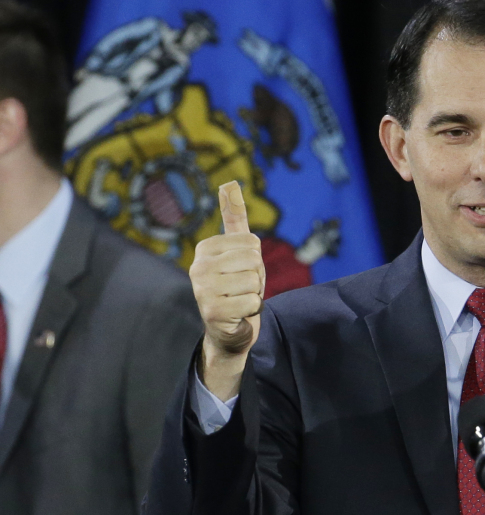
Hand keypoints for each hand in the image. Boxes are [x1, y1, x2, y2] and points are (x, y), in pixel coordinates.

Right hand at [189, 181, 265, 397]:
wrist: (229, 330)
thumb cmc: (236, 286)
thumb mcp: (238, 251)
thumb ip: (234, 217)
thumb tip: (230, 184)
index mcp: (205, 248)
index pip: (252, 242)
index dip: (256, 260)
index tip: (242, 272)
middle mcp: (198, 267)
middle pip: (254, 260)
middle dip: (256, 278)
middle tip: (242, 289)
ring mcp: (202, 290)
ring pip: (254, 282)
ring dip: (255, 295)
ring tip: (240, 301)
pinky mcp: (212, 312)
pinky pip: (252, 302)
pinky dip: (252, 310)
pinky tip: (238, 314)